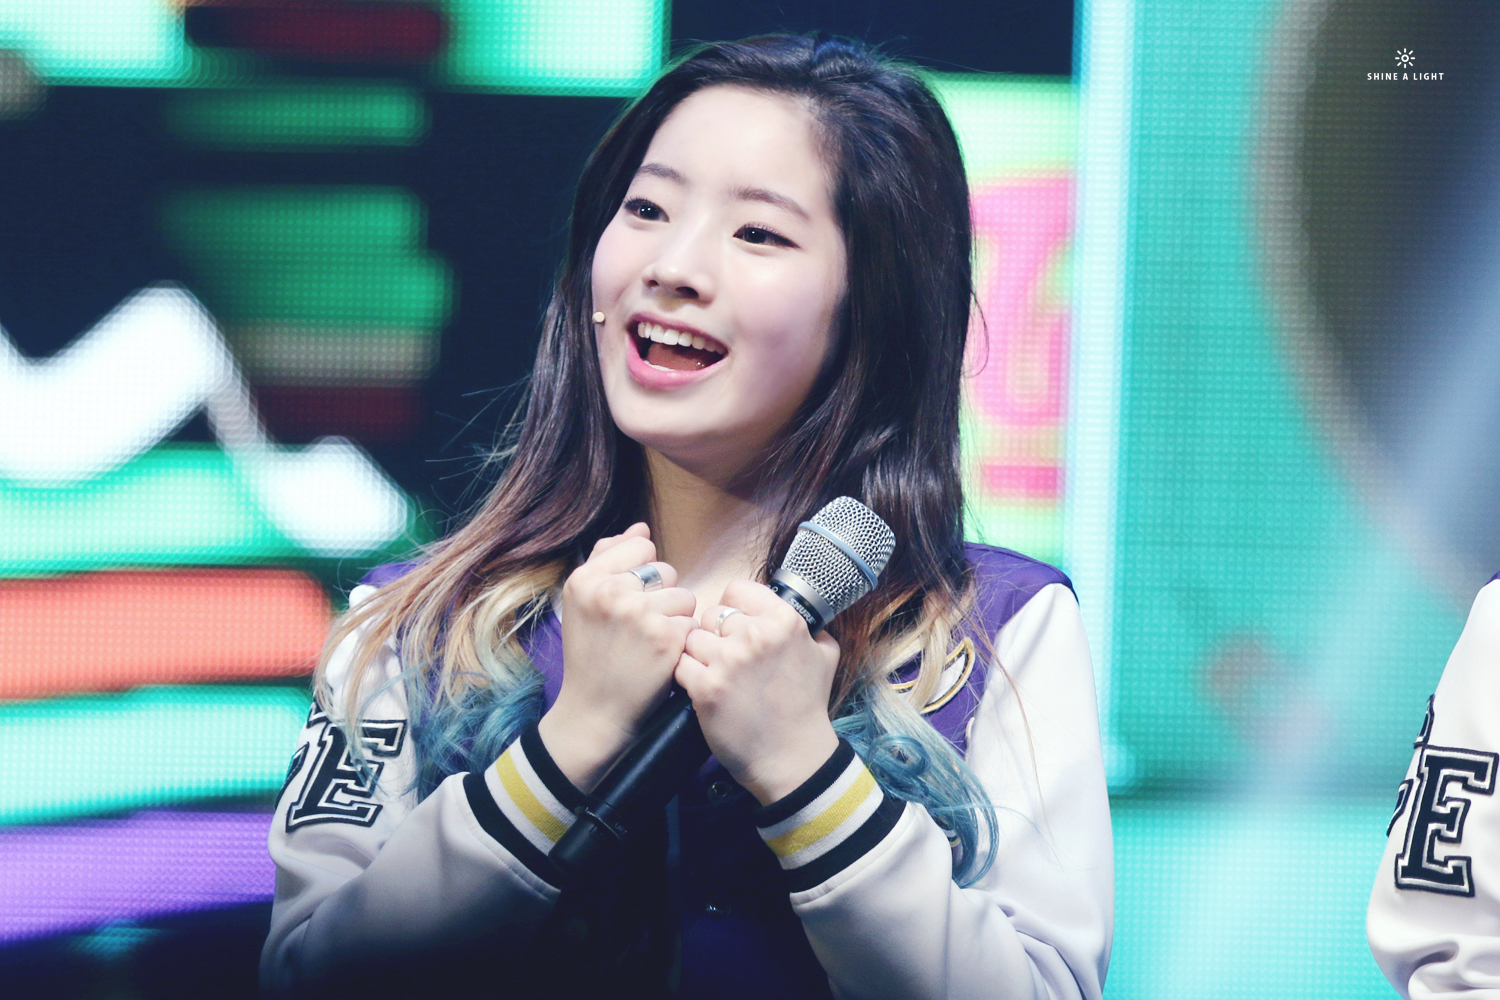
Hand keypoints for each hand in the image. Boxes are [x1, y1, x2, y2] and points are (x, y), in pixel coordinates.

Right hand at [538, 523, 696, 790]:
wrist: (595, 710)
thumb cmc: (592, 654)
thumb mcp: (582, 602)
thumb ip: (608, 558)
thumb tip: (641, 527)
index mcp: (585, 579)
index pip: (640, 545)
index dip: (642, 572)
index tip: (629, 599)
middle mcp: (610, 592)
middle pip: (665, 570)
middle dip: (660, 595)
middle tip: (638, 627)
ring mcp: (639, 614)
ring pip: (683, 595)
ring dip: (675, 617)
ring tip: (650, 641)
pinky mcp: (666, 637)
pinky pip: (691, 620)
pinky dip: (683, 638)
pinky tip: (663, 654)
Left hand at [676, 579, 840, 804]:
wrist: (793, 757)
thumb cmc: (807, 707)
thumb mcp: (824, 656)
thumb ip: (809, 625)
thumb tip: (796, 605)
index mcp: (784, 620)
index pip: (737, 591)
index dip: (732, 609)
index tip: (735, 628)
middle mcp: (756, 635)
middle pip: (711, 615)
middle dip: (715, 635)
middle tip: (727, 660)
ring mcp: (729, 661)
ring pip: (692, 639)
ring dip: (699, 656)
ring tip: (716, 676)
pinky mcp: (706, 687)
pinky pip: (680, 665)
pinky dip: (687, 677)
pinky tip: (703, 689)